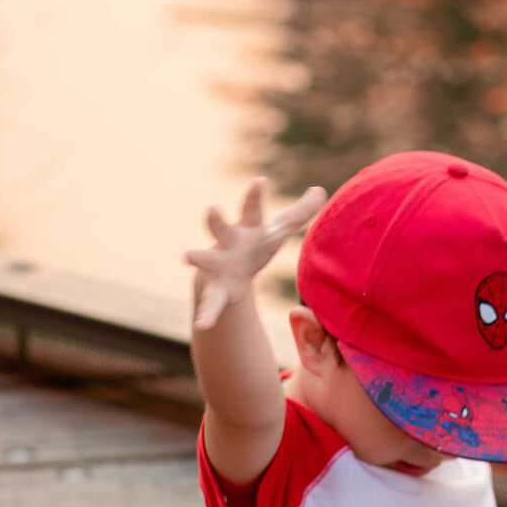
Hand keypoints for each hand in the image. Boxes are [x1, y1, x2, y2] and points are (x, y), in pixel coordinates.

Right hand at [185, 178, 325, 331]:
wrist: (230, 274)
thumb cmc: (256, 245)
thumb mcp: (279, 230)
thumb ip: (301, 211)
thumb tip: (320, 190)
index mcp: (248, 229)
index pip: (252, 209)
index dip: (256, 195)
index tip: (260, 182)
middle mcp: (229, 244)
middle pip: (221, 228)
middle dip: (216, 219)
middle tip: (211, 208)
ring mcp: (219, 266)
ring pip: (206, 260)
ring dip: (197, 257)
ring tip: (186, 255)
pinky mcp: (218, 291)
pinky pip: (211, 303)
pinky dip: (206, 314)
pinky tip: (201, 324)